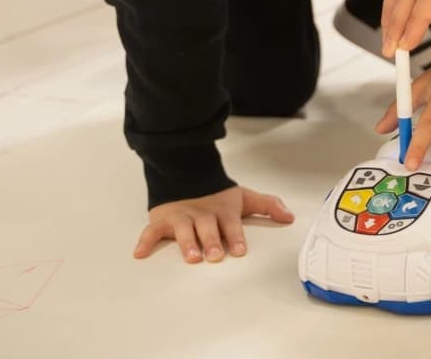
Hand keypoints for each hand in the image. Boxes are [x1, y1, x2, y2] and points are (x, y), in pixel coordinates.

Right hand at [133, 185, 293, 263]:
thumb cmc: (217, 196)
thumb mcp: (244, 198)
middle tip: (214, 256)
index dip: (235, 236)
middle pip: (207, 228)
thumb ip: (268, 206)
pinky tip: (140, 253)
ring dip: (187, 243)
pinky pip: (152, 230)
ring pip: (184, 230)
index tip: (238, 250)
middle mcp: (202, 214)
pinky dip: (145, 240)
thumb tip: (290, 217)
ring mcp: (181, 217)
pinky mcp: (163, 219)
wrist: (187, 174)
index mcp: (222, 211)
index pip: (230, 224)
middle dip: (211, 241)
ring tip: (191, 257)